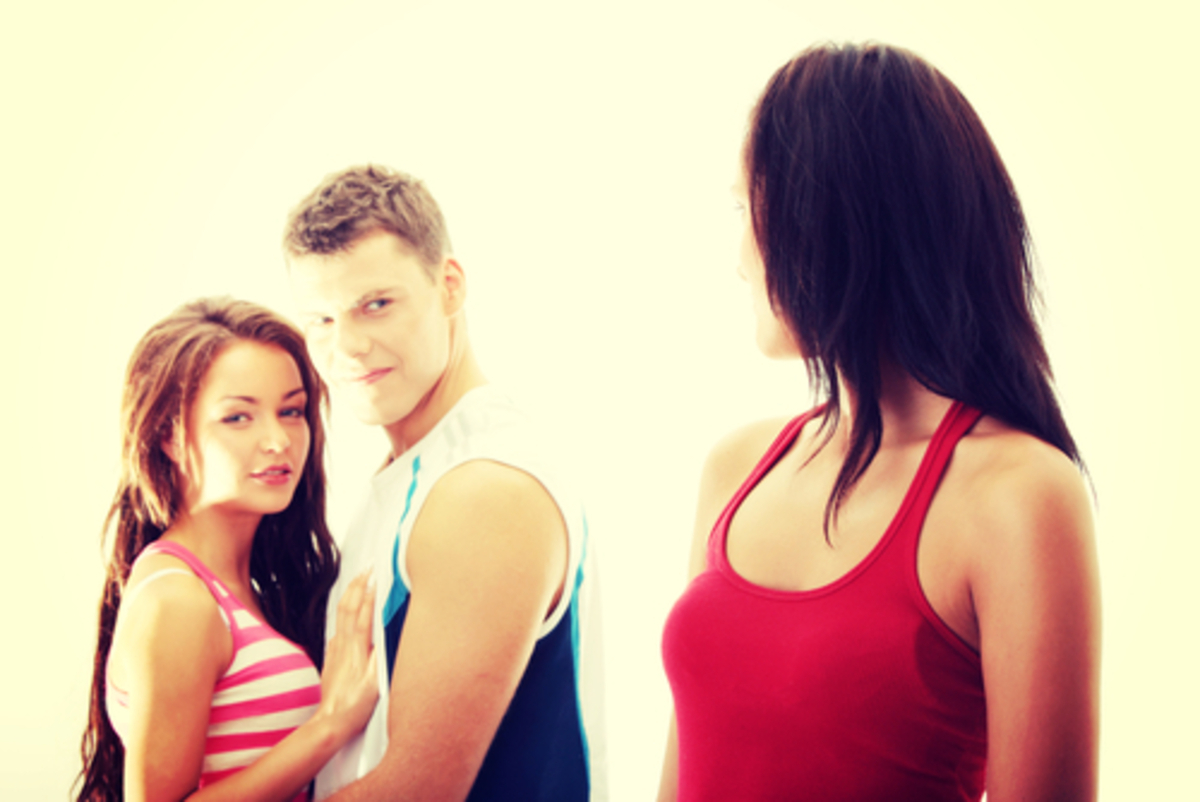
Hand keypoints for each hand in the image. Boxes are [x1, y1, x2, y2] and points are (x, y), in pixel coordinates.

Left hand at [316, 571, 379, 743]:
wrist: (330, 723)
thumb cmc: (355, 707)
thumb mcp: (375, 684)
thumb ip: (379, 658)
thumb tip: (385, 633)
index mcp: (357, 651)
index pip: (363, 615)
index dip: (369, 594)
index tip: (375, 576)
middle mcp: (344, 647)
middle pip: (348, 609)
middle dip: (357, 586)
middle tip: (366, 569)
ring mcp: (336, 652)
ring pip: (341, 616)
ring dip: (349, 595)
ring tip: (357, 581)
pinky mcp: (332, 659)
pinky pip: (337, 630)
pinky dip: (343, 615)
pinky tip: (347, 614)